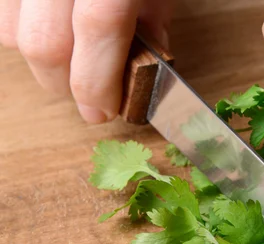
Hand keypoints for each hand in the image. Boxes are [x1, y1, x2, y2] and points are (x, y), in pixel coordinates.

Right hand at [0, 0, 173, 123]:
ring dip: (44, 61)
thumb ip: (153, 21)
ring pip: (14, 33)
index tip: (104, 111)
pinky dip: (23, 34)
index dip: (99, 81)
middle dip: (67, 84)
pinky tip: (53, 33)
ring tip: (73, 61)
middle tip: (92, 97)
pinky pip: (2, 16)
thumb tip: (146, 68)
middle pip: (45, 42)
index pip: (98, 29)